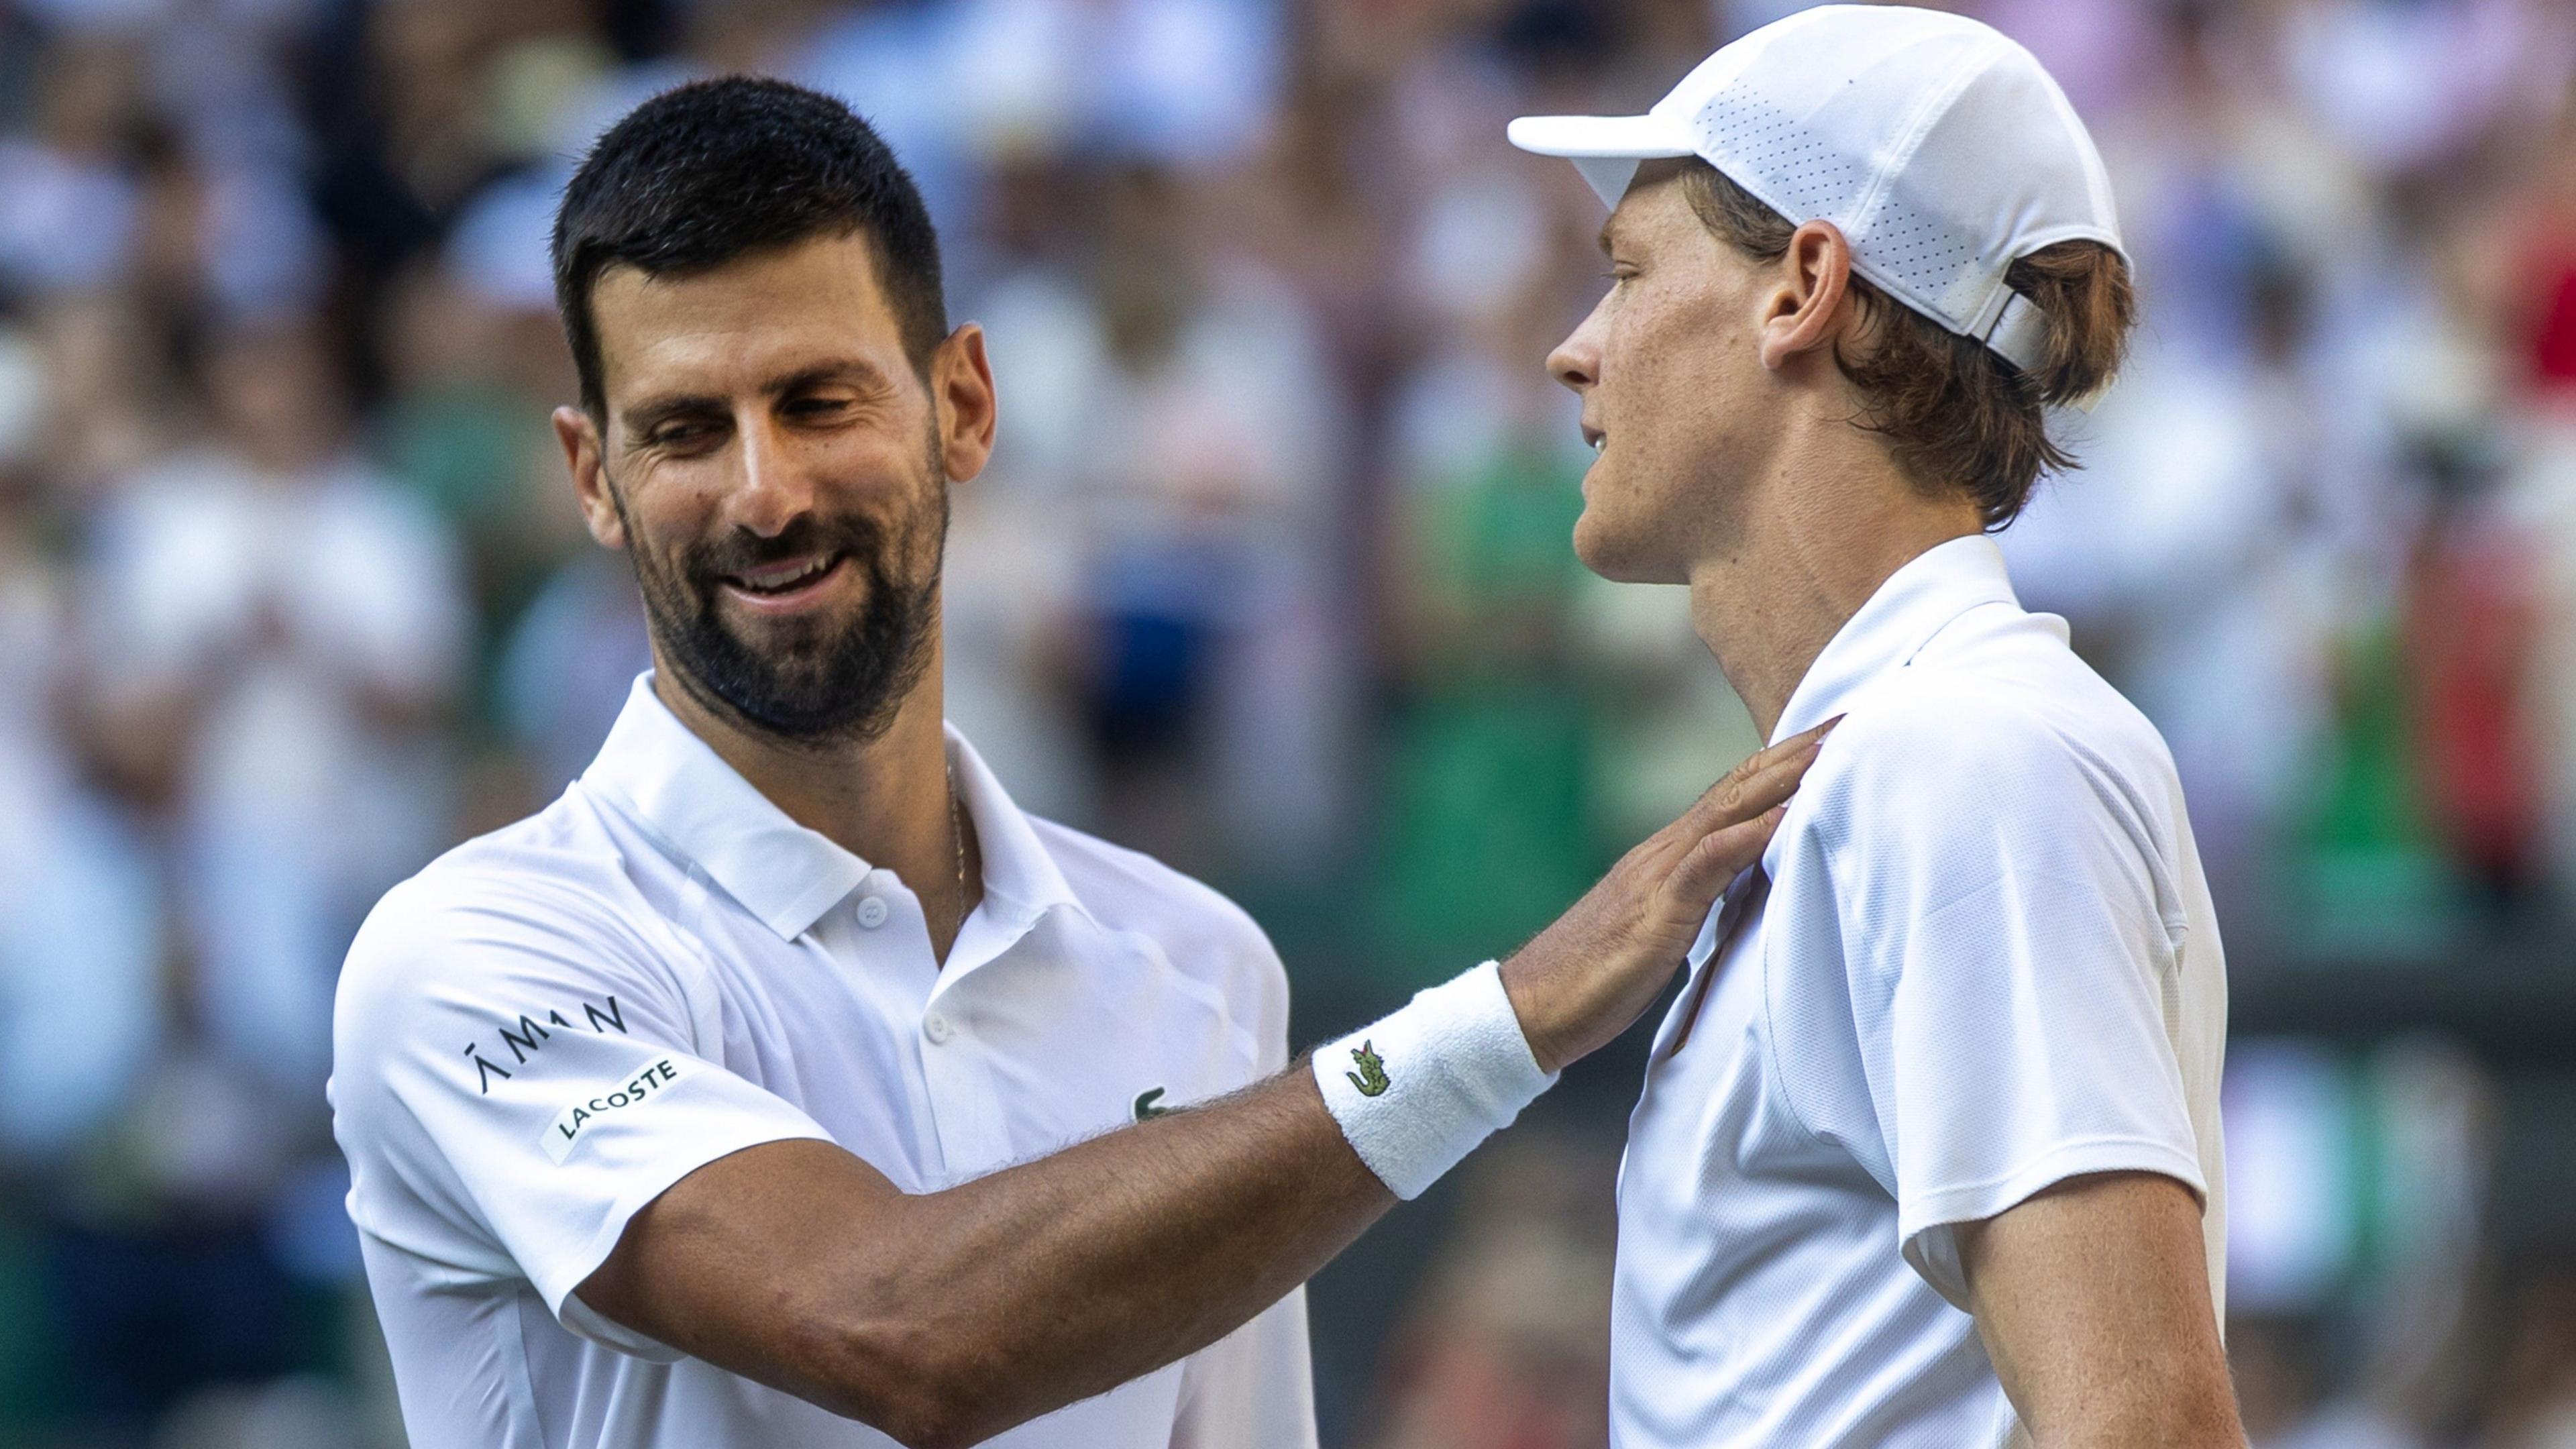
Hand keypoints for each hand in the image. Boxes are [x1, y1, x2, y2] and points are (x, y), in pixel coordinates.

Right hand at [1499, 719, 1833, 1072]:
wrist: (1532, 1006)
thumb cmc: (1595, 975)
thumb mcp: (1663, 928)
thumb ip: (1699, 895)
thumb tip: (1743, 882)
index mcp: (1670, 856)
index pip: (1736, 794)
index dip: (1786, 763)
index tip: (1835, 737)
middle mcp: (1664, 850)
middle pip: (1739, 785)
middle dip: (1797, 750)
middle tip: (1852, 717)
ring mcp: (1658, 876)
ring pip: (1727, 809)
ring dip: (1782, 776)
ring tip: (1831, 746)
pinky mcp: (1655, 912)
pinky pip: (1705, 864)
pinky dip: (1746, 835)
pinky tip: (1780, 817)